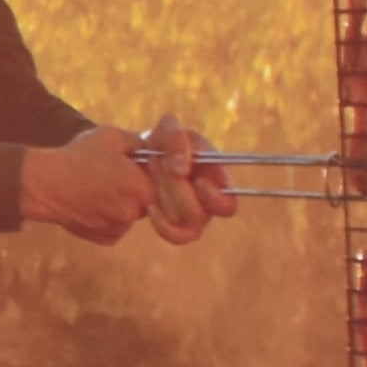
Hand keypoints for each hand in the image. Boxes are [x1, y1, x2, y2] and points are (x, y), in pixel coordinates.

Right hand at [22, 129, 154, 243]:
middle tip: (116, 175)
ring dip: (122, 203)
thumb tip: (158, 149)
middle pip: (149, 200)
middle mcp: (134, 213)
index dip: (152, 173)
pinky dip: (108, 216)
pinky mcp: (105, 239)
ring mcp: (119, 229)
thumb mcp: (112, 137)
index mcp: (143, 189)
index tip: (138, 165)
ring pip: (131, 213)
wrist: (41, 184)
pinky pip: (116, 226)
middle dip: (138, 188)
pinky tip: (90, 203)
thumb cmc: (77, 157)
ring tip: (99, 188)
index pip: (167, 184)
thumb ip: (142, 144)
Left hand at [139, 120, 221, 247]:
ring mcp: (191, 215)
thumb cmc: (160, 144)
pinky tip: (150, 208)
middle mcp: (207, 201)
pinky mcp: (173, 224)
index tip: (197, 181)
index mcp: (216, 178)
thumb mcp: (167, 131)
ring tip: (152, 173)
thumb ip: (175, 138)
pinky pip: (177, 235)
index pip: (228, 201)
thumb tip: (180, 168)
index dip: (215, 197)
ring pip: (189, 222)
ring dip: (167, 197)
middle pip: (202, 214)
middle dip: (179, 191)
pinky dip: (163, 224)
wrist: (137, 159)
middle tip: (164, 168)